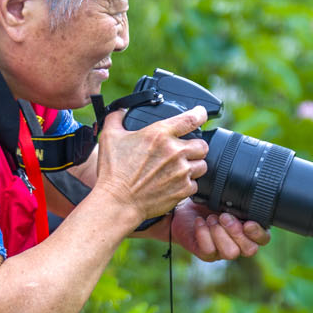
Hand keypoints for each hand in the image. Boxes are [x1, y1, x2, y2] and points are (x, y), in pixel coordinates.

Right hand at [87, 107, 209, 225]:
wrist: (117, 202)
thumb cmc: (113, 172)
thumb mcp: (109, 137)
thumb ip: (117, 118)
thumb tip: (120, 110)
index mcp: (160, 134)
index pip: (191, 119)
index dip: (200, 114)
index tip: (201, 114)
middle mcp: (174, 152)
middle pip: (202, 145)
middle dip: (196, 147)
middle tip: (185, 151)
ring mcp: (181, 172)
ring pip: (202, 165)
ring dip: (194, 166)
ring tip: (181, 168)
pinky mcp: (182, 190)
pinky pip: (195, 185)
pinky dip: (187, 184)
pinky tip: (175, 184)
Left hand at [171, 200, 269, 259]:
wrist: (185, 209)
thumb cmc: (209, 203)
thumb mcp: (225, 198)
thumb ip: (239, 201)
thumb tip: (248, 192)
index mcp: (250, 230)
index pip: (264, 239)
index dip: (258, 233)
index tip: (248, 223)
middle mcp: (240, 244)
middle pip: (250, 249)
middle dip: (236, 232)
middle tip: (223, 216)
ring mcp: (223, 252)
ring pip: (231, 253)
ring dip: (220, 233)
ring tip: (210, 218)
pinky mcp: (207, 254)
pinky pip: (209, 250)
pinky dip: (203, 233)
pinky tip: (200, 222)